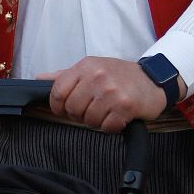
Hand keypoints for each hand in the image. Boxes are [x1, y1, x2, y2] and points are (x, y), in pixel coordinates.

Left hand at [43, 57, 172, 130]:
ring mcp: (111, 91)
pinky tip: (118, 117)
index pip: (57, 91)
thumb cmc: (121, 76)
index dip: (58, 106)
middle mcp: (97, 76)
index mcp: (86, 66)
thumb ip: (65, 75)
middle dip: (81, 115)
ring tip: (108, 111)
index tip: (66, 110)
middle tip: (94, 109)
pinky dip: (111, 127)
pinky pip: (107, 127)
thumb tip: (40, 78)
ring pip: (89, 120)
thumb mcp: (92, 68)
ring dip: (97, 122)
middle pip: (72, 109)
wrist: (154, 80)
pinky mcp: (125, 106)